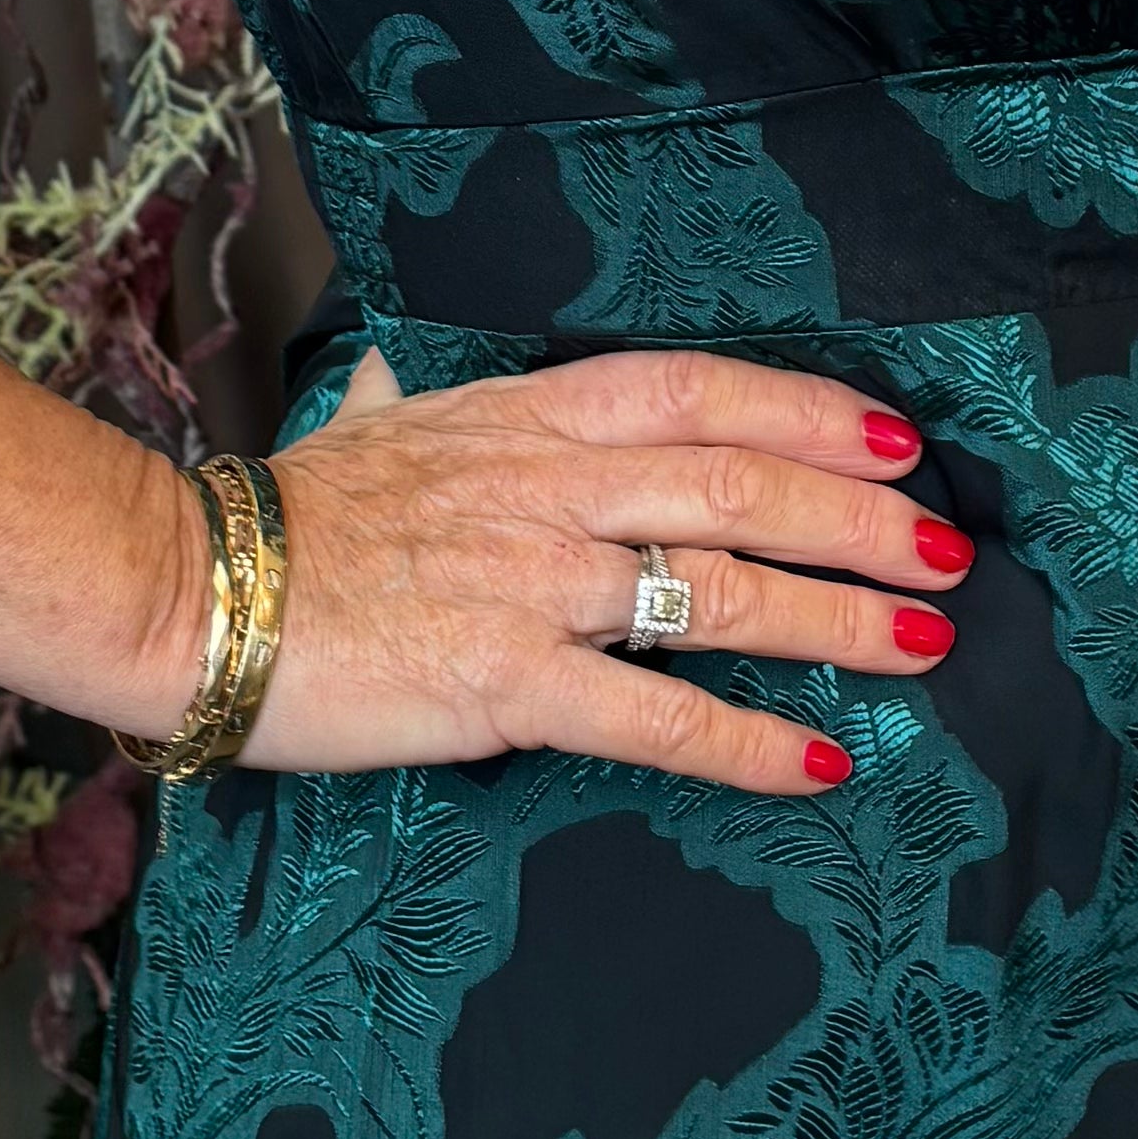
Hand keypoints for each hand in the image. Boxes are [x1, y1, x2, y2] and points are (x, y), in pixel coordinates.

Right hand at [115, 348, 966, 801]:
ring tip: (920, 647)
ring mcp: (533, 584)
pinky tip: (815, 763)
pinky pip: (653, 719)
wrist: (190, 590)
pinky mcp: (504, 684)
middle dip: (860, 521)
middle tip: (947, 553)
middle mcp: (549, 489)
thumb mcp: (358, 430)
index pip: (700, 392)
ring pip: (720, 590)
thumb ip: (399, 404)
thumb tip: (387, 374)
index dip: (809, 413)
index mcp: (526, 419)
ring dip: (834, 620)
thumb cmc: (278, 517)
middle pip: (742, 486)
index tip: (893, 442)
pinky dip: (744, 744)